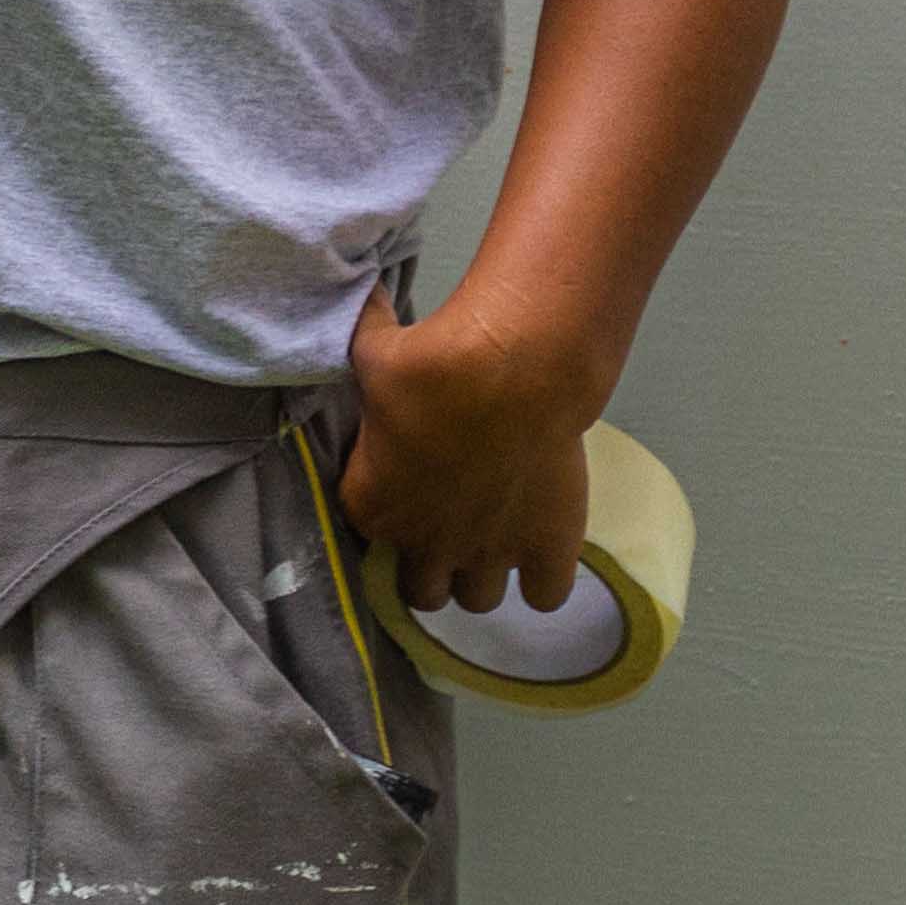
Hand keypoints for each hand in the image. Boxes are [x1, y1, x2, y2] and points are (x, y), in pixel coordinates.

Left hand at [338, 280, 593, 614]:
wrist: (511, 372)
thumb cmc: (431, 361)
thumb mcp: (372, 349)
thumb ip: (360, 343)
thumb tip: (359, 304)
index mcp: (373, 506)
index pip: (366, 532)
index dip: (386, 512)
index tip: (402, 489)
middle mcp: (425, 545)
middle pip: (421, 590)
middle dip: (429, 566)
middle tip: (444, 529)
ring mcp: (488, 555)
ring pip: (475, 600)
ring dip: (480, 575)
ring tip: (490, 538)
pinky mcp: (546, 551)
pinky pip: (545, 597)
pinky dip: (543, 580)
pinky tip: (540, 548)